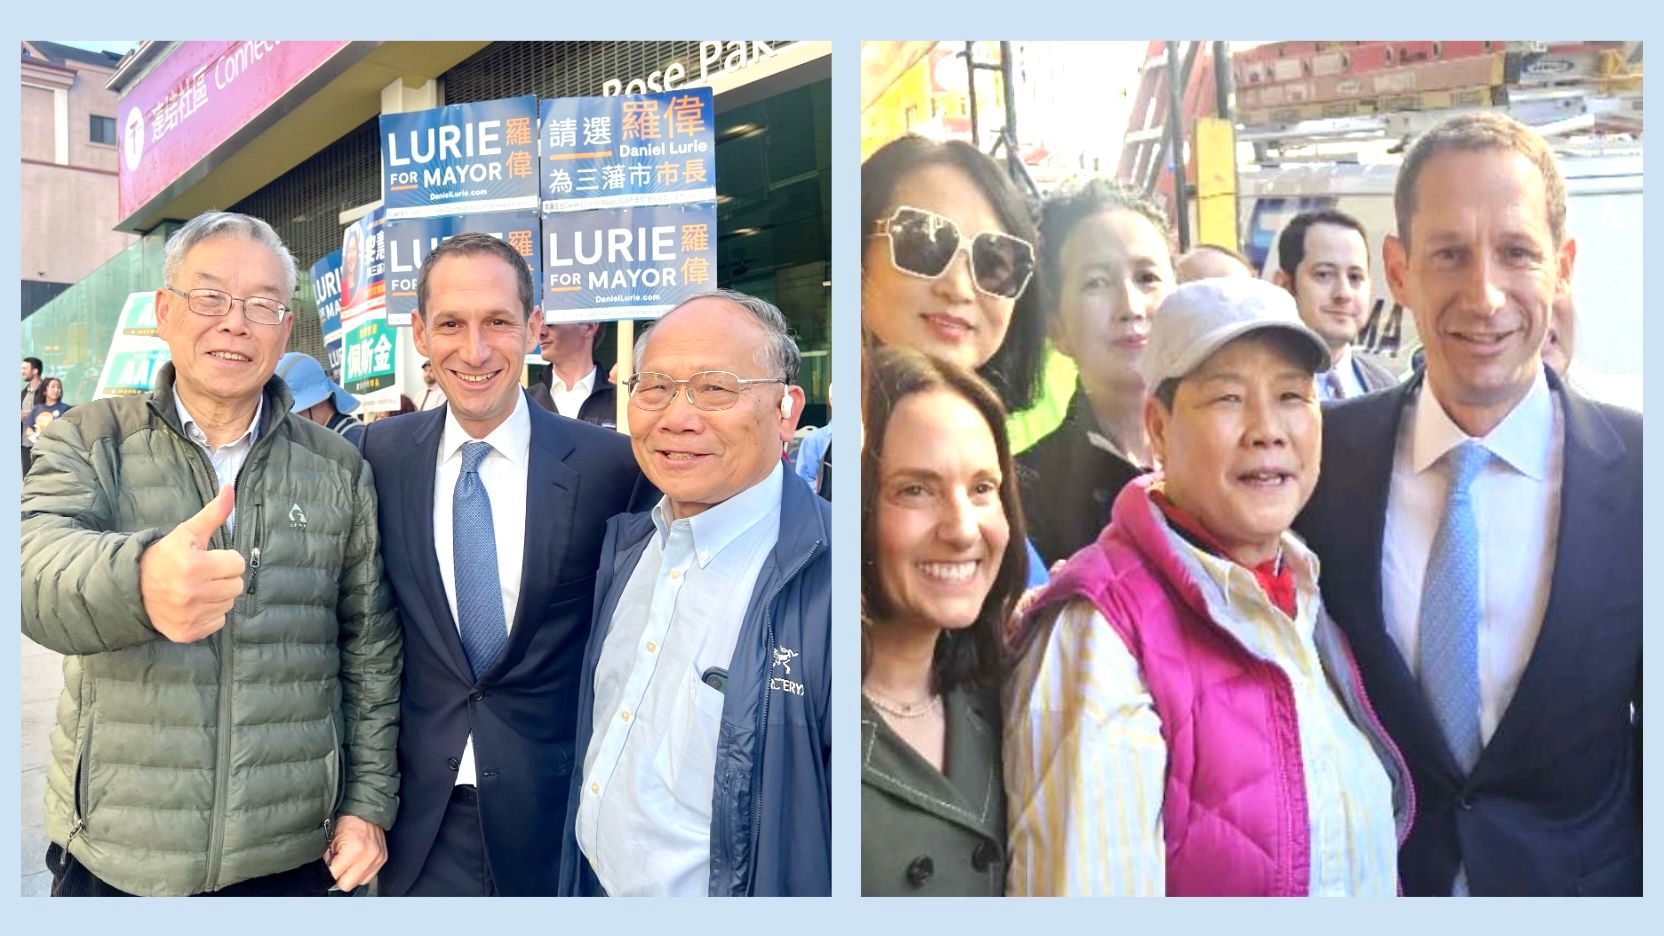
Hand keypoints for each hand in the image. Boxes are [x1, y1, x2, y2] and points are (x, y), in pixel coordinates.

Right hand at [138, 484, 245, 642]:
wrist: (132, 587)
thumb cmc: (165, 556)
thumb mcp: (188, 533)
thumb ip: (214, 513)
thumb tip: (230, 488)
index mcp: (194, 566)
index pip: (237, 563)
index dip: (224, 559)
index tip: (207, 559)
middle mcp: (192, 593)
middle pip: (236, 585)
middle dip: (223, 577)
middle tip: (202, 574)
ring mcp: (189, 616)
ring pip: (229, 604)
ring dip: (217, 596)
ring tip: (196, 588)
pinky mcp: (187, 633)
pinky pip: (218, 622)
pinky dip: (209, 614)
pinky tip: (192, 605)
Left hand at [326, 814, 386, 891]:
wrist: (366, 811)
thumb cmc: (348, 822)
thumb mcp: (331, 839)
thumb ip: (328, 859)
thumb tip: (326, 872)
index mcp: (355, 850)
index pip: (335, 875)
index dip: (329, 870)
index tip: (330, 864)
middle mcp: (369, 856)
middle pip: (347, 884)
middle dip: (340, 876)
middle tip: (338, 865)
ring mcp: (378, 858)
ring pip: (358, 882)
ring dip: (352, 875)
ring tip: (350, 861)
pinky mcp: (383, 859)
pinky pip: (369, 876)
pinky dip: (362, 871)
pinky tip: (358, 860)